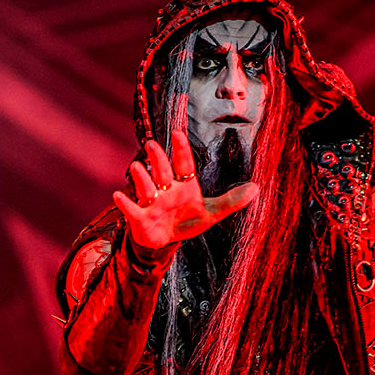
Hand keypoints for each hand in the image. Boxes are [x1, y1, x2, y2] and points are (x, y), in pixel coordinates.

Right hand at [112, 129, 258, 249]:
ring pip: (145, 186)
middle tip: (153, 144)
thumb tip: (256, 188)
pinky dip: (125, 203)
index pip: (183, 164)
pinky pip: (131, 209)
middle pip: (161, 171)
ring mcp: (152, 203)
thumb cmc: (188, 221)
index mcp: (184, 185)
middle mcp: (166, 189)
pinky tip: (119, 195)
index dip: (181, 149)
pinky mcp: (140, 218)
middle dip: (157, 159)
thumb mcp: (211, 212)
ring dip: (141, 177)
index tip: (179, 133)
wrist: (166, 241)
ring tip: (137, 167)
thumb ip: (231, 201)